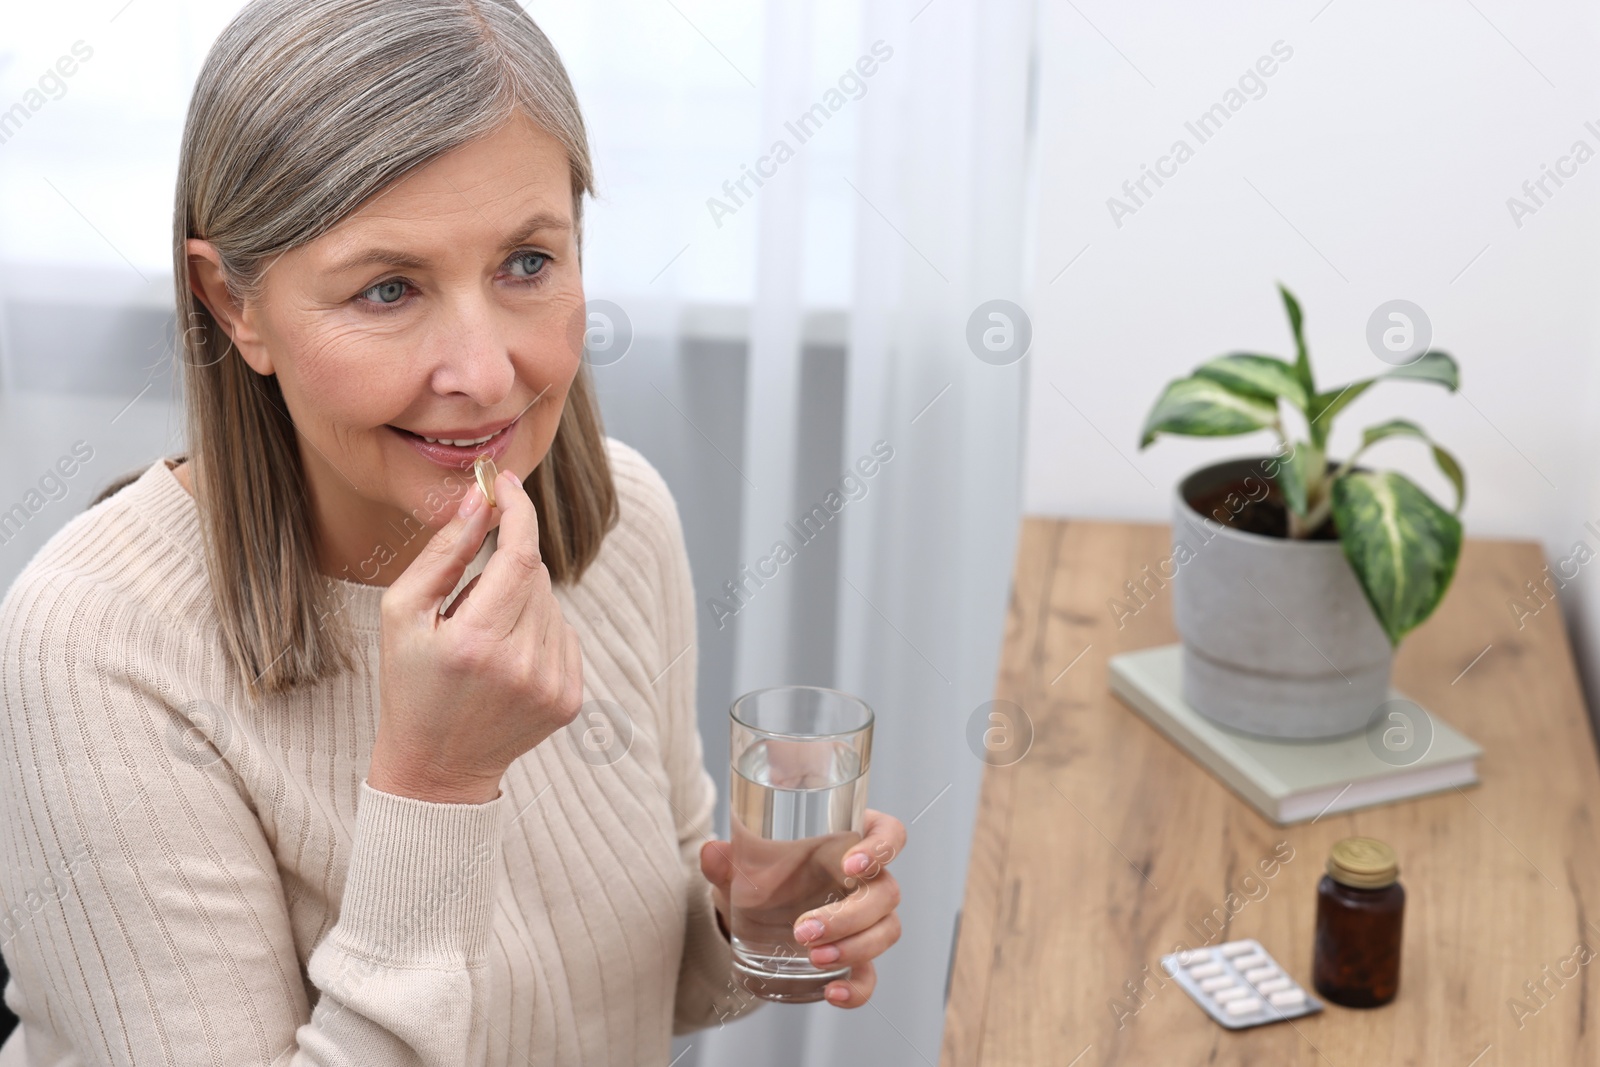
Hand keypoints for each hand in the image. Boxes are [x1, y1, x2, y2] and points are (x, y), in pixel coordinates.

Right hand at [370, 469, 583, 803]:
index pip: (520, 555)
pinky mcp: (570, 699)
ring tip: (483, 642)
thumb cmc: (410, 686)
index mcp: (476, 643)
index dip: (518, 511)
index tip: (505, 485)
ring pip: (551, 603)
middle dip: (506, 567)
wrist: (437, 769)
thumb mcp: (403, 614)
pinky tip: (505, 661)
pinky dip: (537, 631)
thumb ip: (445, 552)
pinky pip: (563, 633)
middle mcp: (522, 665)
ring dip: (520, 603)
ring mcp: (552, 685)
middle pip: (535, 575)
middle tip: (468, 602)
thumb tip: (480, 500)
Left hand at [700, 808, 905, 1007]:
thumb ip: (726, 860)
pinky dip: (858, 988)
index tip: (850, 866)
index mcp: (849, 841)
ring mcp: (867, 920)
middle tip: (804, 929)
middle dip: (850, 915)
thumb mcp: (742, 864)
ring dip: (855, 947)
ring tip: (814, 958)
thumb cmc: (761, 874)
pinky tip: (833, 993)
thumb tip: (712, 854)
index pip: (888, 835)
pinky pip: (870, 975)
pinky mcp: (857, 957)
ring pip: (886, 931)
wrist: (752, 913)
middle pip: (886, 892)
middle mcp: (867, 880)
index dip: (880, 848)